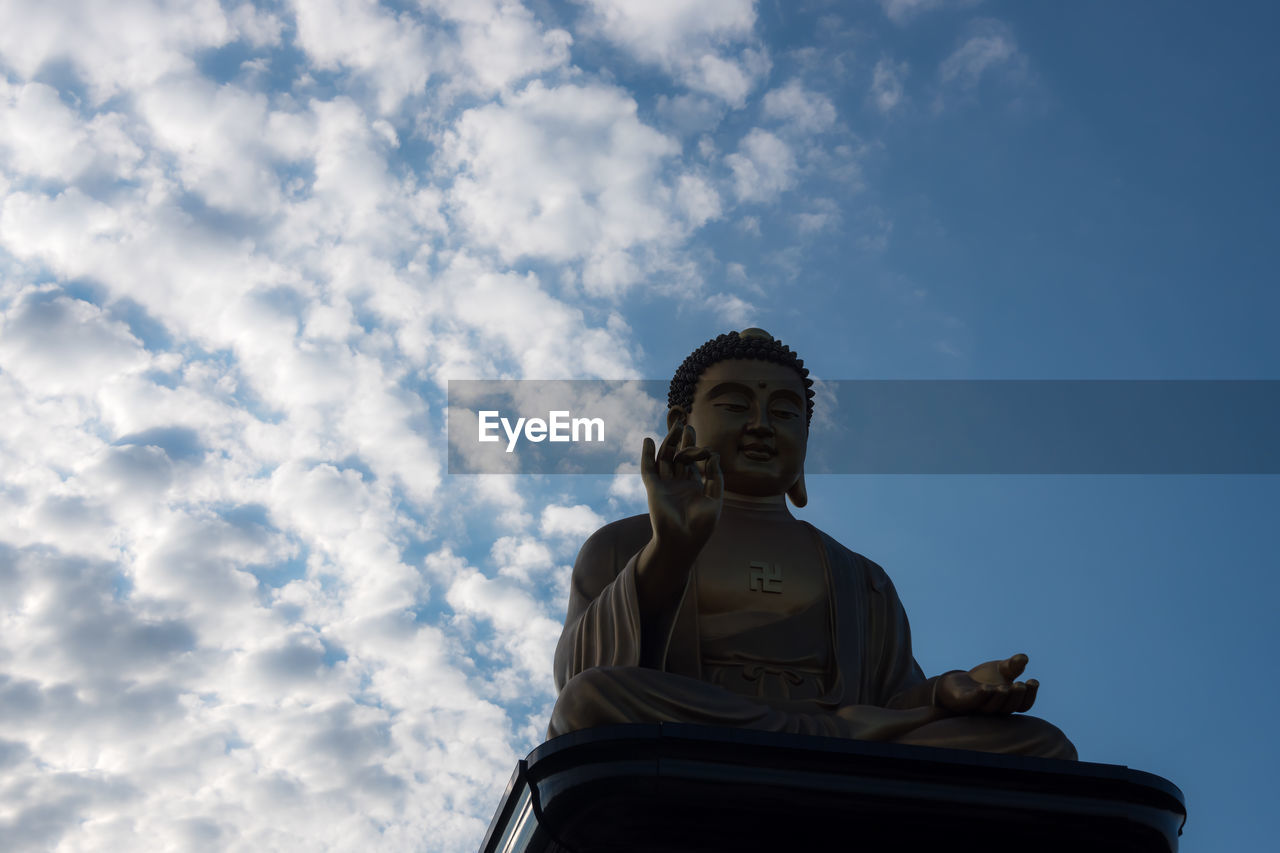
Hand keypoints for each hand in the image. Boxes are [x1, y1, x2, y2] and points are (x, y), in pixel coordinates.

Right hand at [639, 421, 722, 562]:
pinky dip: (647, 455)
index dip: (696, 448)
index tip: (702, 440)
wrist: (683, 541)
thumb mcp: (715, 500)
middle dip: (681, 441)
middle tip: (685, 424)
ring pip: (665, 459)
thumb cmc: (701, 527)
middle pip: (678, 457)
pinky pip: (648, 469)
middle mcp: (677, 484)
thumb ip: (715, 477)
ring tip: (674, 427)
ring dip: (668, 443)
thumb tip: (714, 455)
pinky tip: (649, 441)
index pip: (693, 463)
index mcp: (693, 487)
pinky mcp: (653, 488)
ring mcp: (664, 485)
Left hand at [936, 653, 1039, 715]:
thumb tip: (1024, 657)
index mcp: (1007, 703)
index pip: (1023, 705)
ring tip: (1004, 686)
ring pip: (993, 707)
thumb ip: (1012, 666)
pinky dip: (980, 696)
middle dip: (1016, 696)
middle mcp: (995, 709)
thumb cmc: (983, 680)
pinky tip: (985, 687)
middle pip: (1009, 707)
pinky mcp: (963, 703)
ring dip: (1000, 697)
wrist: (954, 685)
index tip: (1033, 681)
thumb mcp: (1000, 670)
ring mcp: (979, 708)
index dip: (1030, 695)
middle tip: (1020, 685)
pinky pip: (973, 702)